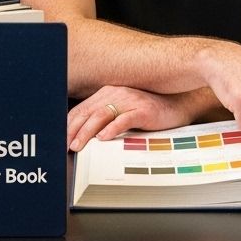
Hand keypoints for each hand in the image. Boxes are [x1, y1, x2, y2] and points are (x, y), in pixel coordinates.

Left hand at [66, 86, 197, 151]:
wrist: (179, 104)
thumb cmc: (150, 110)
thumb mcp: (124, 111)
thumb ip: (107, 118)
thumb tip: (87, 137)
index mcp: (107, 93)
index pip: (81, 109)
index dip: (69, 125)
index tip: (61, 140)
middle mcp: (116, 93)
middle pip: (88, 112)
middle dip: (74, 131)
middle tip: (66, 147)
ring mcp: (129, 100)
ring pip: (101, 115)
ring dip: (87, 132)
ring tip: (79, 146)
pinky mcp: (142, 109)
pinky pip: (123, 119)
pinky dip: (111, 129)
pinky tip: (103, 139)